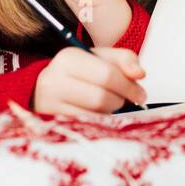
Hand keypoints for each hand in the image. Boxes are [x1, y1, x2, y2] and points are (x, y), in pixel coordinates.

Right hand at [32, 47, 146, 115]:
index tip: (140, 93)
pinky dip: (99, 123)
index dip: (129, 86)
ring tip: (113, 105)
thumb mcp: (99, 57)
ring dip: (111, 113)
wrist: (44, 88)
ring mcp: (50, 105)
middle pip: (102, 98)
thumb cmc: (78, 72)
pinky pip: (86, 128)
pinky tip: (100, 115)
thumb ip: (123, 59)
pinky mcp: (51, 124)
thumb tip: (140, 74)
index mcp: (68, 58)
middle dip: (121, 101)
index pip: (107, 75)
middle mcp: (54, 81)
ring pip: (94, 116)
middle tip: (130, 101)